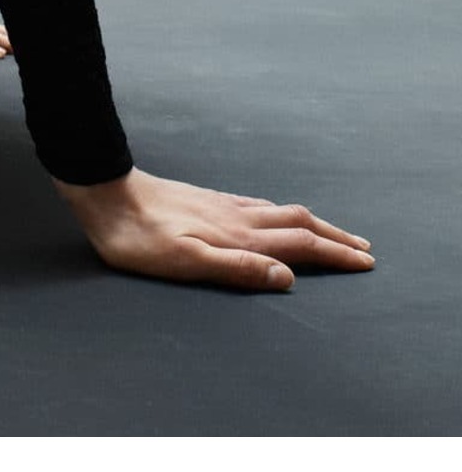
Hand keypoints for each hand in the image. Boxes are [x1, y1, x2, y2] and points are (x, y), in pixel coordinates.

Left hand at [55, 166, 374, 291]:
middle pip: (299, 224)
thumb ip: (237, 269)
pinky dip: (282, 213)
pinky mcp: (208, 199)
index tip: (365, 263)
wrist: (106, 192)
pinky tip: (274, 215)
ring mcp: (224, 205)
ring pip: (281, 212)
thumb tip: (288, 278)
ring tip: (330, 234)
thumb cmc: (139, 237)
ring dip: (312, 224)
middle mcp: (238, 217)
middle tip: (364, 249)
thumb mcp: (185, 262)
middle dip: (333, 238)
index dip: (333, 256)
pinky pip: (259, 205)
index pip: (299, 245)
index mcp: (238, 236)